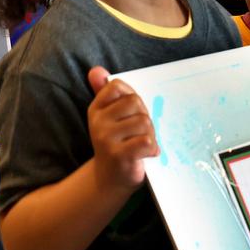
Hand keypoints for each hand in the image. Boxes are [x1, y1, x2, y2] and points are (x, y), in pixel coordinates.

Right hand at [87, 66, 156, 190]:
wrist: (111, 179)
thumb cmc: (117, 143)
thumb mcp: (109, 116)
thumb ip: (104, 91)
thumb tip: (96, 70)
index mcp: (96, 109)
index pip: (118, 86)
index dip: (132, 97)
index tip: (131, 113)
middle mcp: (98, 122)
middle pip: (135, 102)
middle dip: (145, 116)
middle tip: (141, 132)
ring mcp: (106, 139)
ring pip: (143, 122)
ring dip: (150, 133)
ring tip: (144, 144)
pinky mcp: (119, 155)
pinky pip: (146, 141)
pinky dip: (153, 148)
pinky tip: (148, 154)